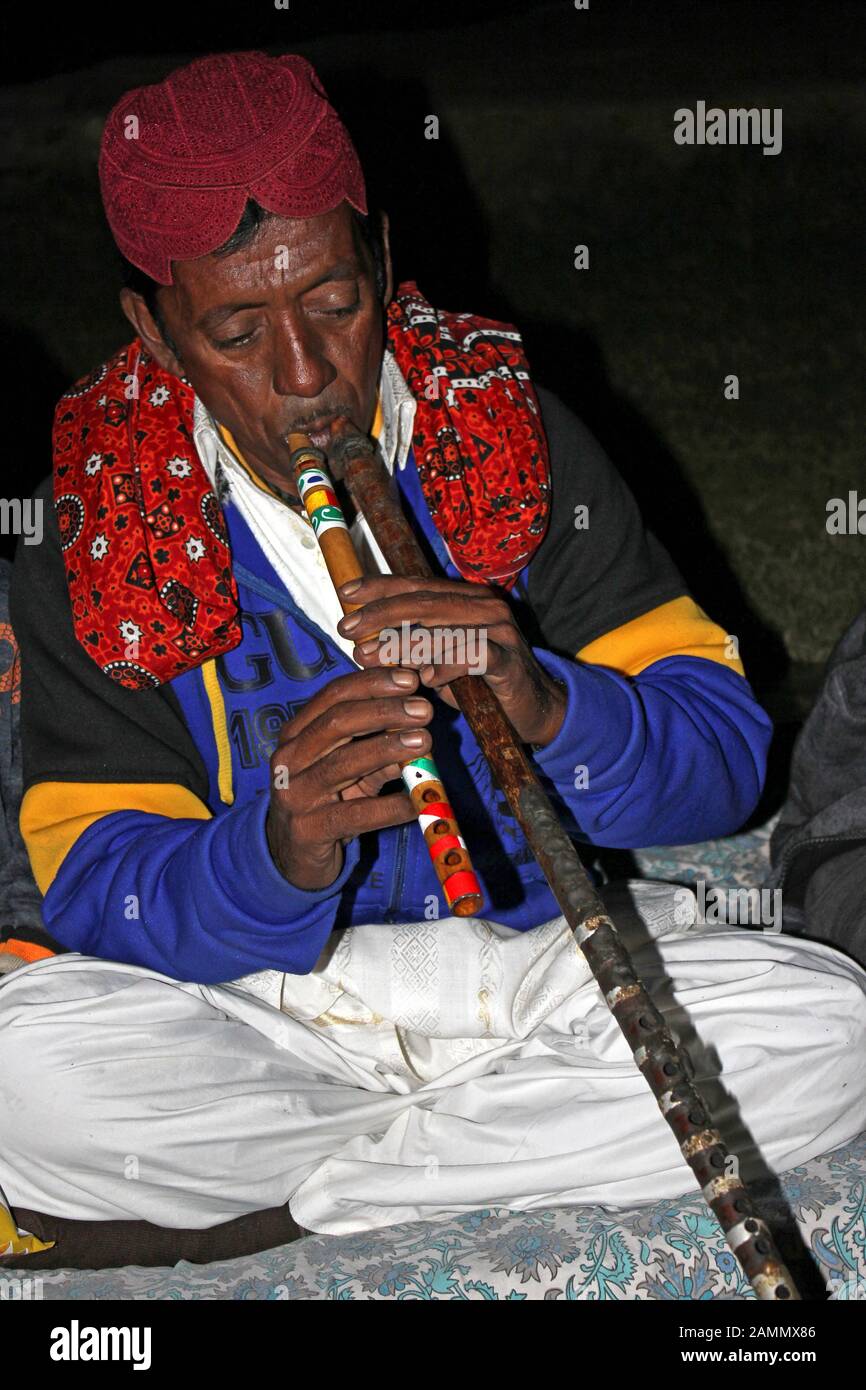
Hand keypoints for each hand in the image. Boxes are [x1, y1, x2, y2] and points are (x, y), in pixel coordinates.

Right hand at [266, 667, 432, 890]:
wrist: (291, 854)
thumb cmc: (325, 801)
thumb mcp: (352, 770)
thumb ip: (380, 748)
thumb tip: (420, 729)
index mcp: (297, 733)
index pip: (333, 696)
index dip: (373, 684)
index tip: (410, 680)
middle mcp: (289, 758)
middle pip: (337, 722)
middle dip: (384, 711)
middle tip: (423, 709)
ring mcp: (294, 794)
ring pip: (343, 763)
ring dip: (388, 748)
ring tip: (425, 741)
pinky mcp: (307, 830)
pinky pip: (354, 814)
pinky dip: (389, 806)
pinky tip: (417, 801)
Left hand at [336, 575, 566, 747]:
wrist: (533, 709)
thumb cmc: (480, 683)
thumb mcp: (437, 661)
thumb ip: (409, 646)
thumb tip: (363, 640)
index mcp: (466, 598)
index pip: (417, 584)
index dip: (379, 586)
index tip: (346, 592)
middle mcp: (485, 607)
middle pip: (425, 601)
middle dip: (381, 613)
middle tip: (348, 628)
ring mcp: (500, 631)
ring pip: (443, 628)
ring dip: (402, 643)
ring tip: (369, 656)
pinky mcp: (509, 660)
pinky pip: (473, 656)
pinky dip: (447, 666)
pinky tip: (426, 680)